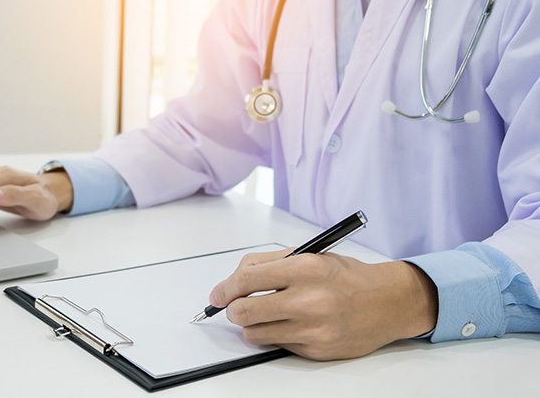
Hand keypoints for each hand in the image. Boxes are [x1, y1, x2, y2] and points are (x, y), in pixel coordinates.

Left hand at [209, 249, 437, 360]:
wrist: (388, 303)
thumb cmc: (346, 277)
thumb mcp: (311, 256)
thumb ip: (271, 263)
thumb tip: (234, 279)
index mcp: (305, 268)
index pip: (247, 278)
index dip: (225, 288)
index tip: (217, 294)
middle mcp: (308, 299)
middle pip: (244, 310)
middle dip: (232, 309)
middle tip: (235, 306)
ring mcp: (313, 328)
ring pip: (254, 333)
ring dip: (252, 325)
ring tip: (267, 315)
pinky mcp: (316, 349)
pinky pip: (277, 345)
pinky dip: (275, 336)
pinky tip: (292, 325)